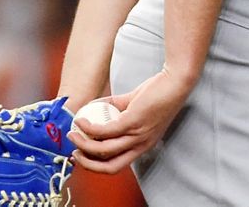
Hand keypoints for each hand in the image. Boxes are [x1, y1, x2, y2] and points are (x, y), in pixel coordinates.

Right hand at [69, 67, 192, 173]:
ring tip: (73, 134)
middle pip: (109, 166)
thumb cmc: (160, 92)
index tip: (83, 156)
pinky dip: (89, 128)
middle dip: (88, 163)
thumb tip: (95, 106)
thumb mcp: (136, 106)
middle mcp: (141, 145)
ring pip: (104, 149)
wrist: (176, 82)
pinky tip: (82, 120)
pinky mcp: (133, 122)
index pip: (118, 164)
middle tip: (74, 153)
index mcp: (143, 145)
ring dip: (84, 144)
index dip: (97, 165)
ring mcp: (137, 135)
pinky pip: (105, 130)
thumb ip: (117, 108)